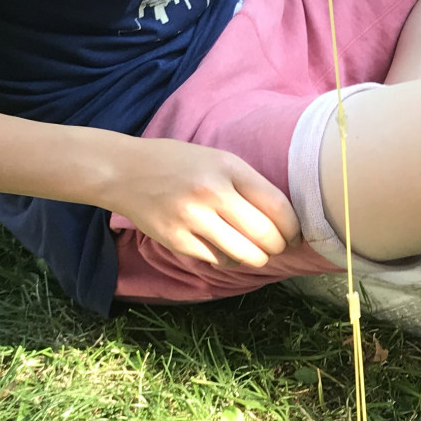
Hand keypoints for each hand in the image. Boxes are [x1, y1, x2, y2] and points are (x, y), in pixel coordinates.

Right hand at [107, 137, 300, 267]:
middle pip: (265, 236)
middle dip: (277, 248)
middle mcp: (211, 192)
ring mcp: (192, 218)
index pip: (278, 207)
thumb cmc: (179, 164)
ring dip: (255, 258)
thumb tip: (285, 221)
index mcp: (228, 167)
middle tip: (275, 247)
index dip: (293, 229)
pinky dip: (226, 260)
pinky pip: (217, 261)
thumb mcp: (218, 160)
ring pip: (245, 255)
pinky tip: (223, 249)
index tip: (294, 236)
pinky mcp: (175, 240)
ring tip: (253, 252)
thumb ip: (249, 185)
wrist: (125, 171)